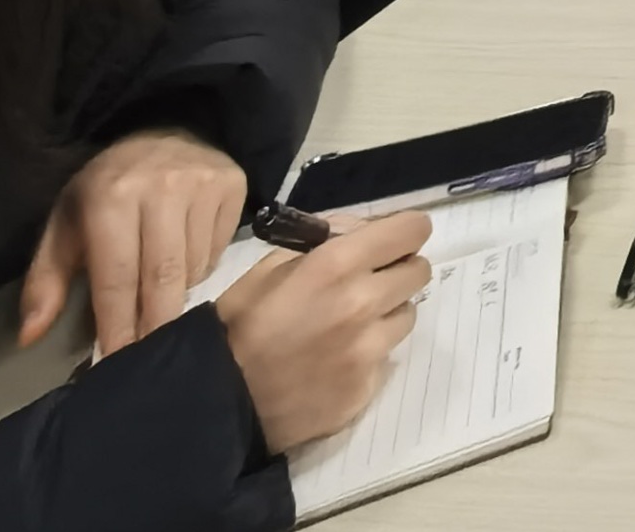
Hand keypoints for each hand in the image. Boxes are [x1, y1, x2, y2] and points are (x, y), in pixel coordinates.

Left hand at [23, 128, 245, 353]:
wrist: (162, 127)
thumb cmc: (105, 187)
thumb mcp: (65, 225)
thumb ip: (46, 281)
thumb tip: (29, 336)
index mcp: (110, 198)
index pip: (117, 278)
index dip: (117, 326)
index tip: (116, 363)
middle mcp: (161, 187)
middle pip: (163, 278)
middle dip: (153, 325)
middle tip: (146, 357)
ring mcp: (203, 183)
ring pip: (195, 268)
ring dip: (176, 296)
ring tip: (159, 301)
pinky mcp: (234, 184)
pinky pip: (219, 250)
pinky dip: (200, 269)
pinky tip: (184, 261)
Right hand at [218, 213, 432, 452]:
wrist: (215, 404)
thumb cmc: (237, 328)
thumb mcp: (270, 268)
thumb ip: (325, 244)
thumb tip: (363, 234)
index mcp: (337, 266)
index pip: (412, 230)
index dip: (405, 232)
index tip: (393, 241)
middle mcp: (362, 304)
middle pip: (419, 271)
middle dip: (398, 271)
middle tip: (369, 283)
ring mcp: (368, 350)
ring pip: (407, 316)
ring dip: (386, 314)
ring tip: (347, 327)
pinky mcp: (366, 388)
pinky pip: (385, 359)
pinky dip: (368, 355)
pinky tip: (333, 362)